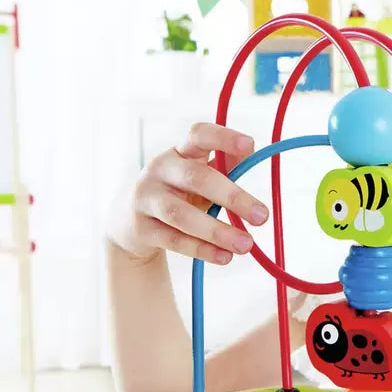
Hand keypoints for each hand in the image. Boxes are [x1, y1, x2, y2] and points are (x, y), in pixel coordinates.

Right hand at [106, 123, 270, 263]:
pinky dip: (201, 250)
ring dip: (217, 231)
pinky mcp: (141, 228)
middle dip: (232, 197)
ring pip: (182, 215)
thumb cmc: (177, 192)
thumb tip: (253, 152)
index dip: (223, 137)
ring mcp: (146, 198)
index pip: (198, 135)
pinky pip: (173, 240)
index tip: (249, 145)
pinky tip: (224, 257)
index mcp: (180, 152)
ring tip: (246, 245)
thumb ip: (224, 165)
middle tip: (262, 216)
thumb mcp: (198, 175)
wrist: (129, 221)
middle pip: (196, 178)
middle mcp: (160, 170)